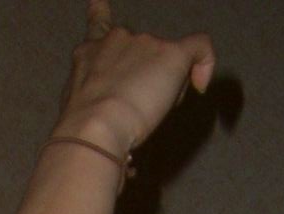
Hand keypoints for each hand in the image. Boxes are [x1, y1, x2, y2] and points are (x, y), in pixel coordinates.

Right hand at [52, 1, 214, 159]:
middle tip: (136, 110)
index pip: (98, 29)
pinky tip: (201, 83)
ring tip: (150, 113)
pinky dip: (205, 64)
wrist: (95, 127)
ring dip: (164, 86)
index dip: (100, 14)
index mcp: (90, 54)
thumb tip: (119, 124)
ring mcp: (146, 43)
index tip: (99, 3)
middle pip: (143, 53)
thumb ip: (95, 103)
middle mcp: (117, 39)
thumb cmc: (83, 131)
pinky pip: (199, 48)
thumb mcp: (78, 110)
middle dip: (144, 78)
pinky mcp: (171, 55)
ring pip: (166, 60)